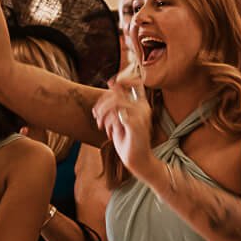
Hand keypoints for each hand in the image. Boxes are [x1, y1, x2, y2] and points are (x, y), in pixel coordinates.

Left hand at [92, 68, 159, 182]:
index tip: (110, 84)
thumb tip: (111, 82)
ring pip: (116, 102)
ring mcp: (141, 116)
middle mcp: (143, 107)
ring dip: (103, 113)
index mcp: (141, 104)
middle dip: (102, 102)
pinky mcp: (136, 125)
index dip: (123, 79)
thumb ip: (117, 102)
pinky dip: (109, 123)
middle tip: (96, 115)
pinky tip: (109, 132)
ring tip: (100, 124)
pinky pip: (117, 115)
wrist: (137, 161)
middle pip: (119, 92)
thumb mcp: (120, 118)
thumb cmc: (127, 140)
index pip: (136, 82)